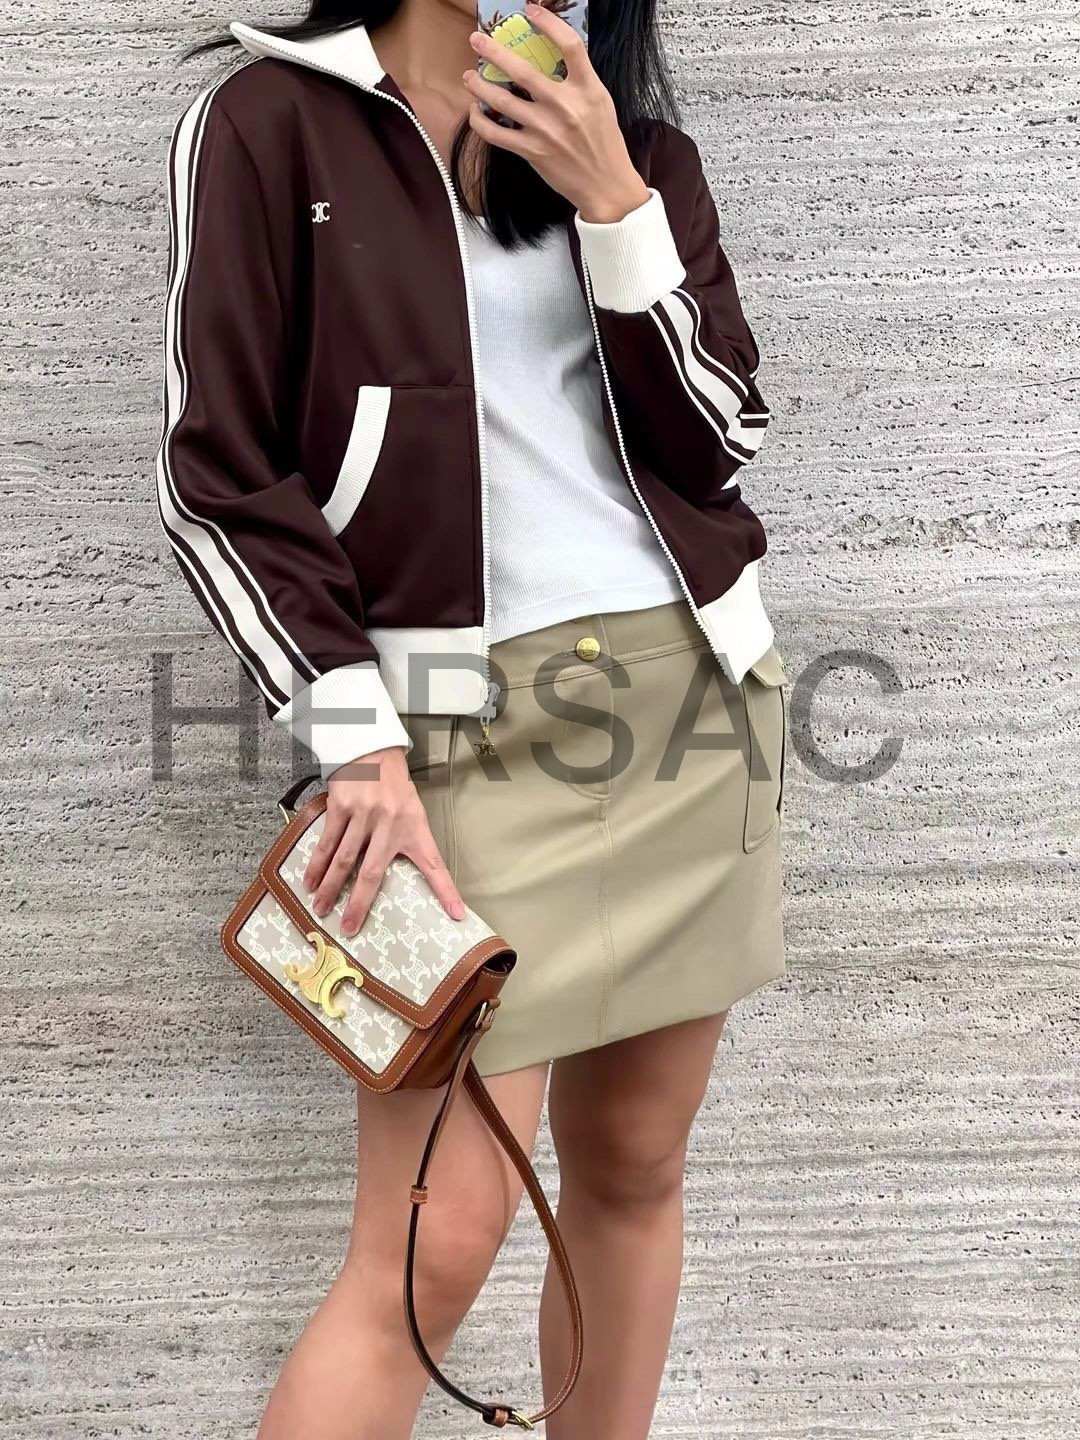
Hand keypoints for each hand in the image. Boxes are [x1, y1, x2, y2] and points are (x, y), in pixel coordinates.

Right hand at [301, 746, 465, 936]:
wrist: (373, 748)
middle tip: (347, 928)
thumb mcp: (414, 813)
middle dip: (359, 904)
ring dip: (329, 887)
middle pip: (372, 873)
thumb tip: (418, 874)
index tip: (457, 914)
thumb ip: (413, 844)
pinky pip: (327, 841)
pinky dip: (317, 863)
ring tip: (319, 908)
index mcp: (415, 828)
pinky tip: (309, 880)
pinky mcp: (342, 806)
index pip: (435, 864)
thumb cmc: (395, 787)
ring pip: (344, 860)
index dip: (447, 891)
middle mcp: (391, 824)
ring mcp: (364, 815)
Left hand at [463, 1, 650, 222]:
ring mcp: (546, 130)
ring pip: (502, 101)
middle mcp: (565, 107)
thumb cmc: (604, 143)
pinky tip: (475, 111)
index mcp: (587, 90)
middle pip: (523, 71)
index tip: (530, 11)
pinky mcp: (533, 151)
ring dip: (479, 86)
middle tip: (477, 41)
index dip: (548, 23)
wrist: (606, 185)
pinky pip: (497, 134)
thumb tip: (550, 61)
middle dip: (494, 52)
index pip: (569, 45)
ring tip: (468, 77)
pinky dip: (480, 121)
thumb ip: (578, 81)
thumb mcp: (600, 103)